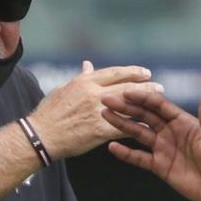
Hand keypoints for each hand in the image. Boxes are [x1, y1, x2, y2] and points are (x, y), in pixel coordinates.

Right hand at [30, 61, 162, 160]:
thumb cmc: (49, 112)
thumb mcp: (63, 89)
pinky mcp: (99, 131)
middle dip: (146, 86)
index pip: (115, 73)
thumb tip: (88, 65)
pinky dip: (137, 126)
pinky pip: (123, 127)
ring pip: (128, 106)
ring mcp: (98, 112)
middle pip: (126, 87)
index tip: (145, 72)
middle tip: (159, 86)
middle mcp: (94, 94)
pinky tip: (149, 126)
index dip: (132, 72)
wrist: (41, 135)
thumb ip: (80, 78)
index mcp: (85, 82)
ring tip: (159, 103)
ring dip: (146, 104)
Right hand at [102, 90, 200, 200]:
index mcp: (184, 123)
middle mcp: (171, 133)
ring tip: (104, 115)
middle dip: (125, 107)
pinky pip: (139, 158)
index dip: (143, 98)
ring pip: (138, 133)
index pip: (159, 106)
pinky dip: (126, 153)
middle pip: (144, 116)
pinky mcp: (160, 167)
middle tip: (106, 100)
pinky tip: (112, 146)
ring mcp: (164, 149)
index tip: (125, 92)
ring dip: (121, 124)